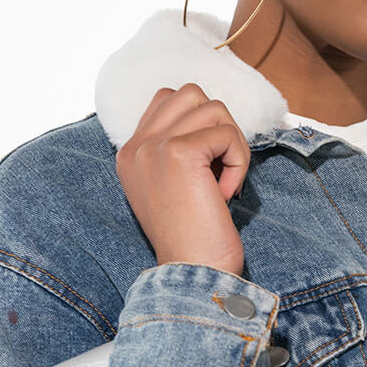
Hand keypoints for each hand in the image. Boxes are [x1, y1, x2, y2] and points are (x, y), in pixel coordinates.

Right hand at [115, 83, 249, 274]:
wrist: (192, 272)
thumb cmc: (194, 239)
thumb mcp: (174, 187)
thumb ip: (177, 149)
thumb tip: (211, 117)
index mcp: (130, 153)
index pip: (167, 100)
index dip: (200, 125)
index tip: (206, 167)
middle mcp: (136, 146)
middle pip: (191, 94)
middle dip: (217, 126)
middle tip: (218, 169)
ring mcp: (154, 147)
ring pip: (213, 108)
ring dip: (231, 144)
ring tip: (222, 182)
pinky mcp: (178, 153)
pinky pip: (227, 133)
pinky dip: (237, 162)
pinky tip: (225, 194)